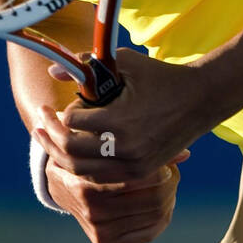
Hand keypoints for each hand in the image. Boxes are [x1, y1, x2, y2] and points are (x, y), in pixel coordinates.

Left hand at [32, 46, 207, 184]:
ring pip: (82, 170)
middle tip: (41, 123)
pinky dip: (84, 167)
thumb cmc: (161, 76)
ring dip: (62, 155)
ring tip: (51, 141)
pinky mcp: (141, 173)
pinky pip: (101, 178)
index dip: (62, 113)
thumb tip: (52, 70)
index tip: (61, 106)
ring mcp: (134, 165)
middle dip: (51, 136)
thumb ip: (87, 65)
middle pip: (71, 151)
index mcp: (120, 120)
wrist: (201, 99)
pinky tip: (75, 155)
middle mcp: (125, 148)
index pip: (72, 122)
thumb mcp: (124, 64)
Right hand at [45, 157, 181, 242]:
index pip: (138, 180)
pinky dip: (163, 217)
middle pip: (152, 201)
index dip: (160, 171)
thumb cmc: (87, 152)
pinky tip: (164, 202)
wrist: (59, 181)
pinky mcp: (104, 242)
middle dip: (170, 185)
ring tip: (169, 184)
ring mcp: (97, 229)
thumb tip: (187, 155)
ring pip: (154, 216)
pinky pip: (147, 234)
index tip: (165, 163)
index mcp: (86, 184)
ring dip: (169, 198)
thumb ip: (139, 145)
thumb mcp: (104, 142)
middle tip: (172, 172)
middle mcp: (91, 210)